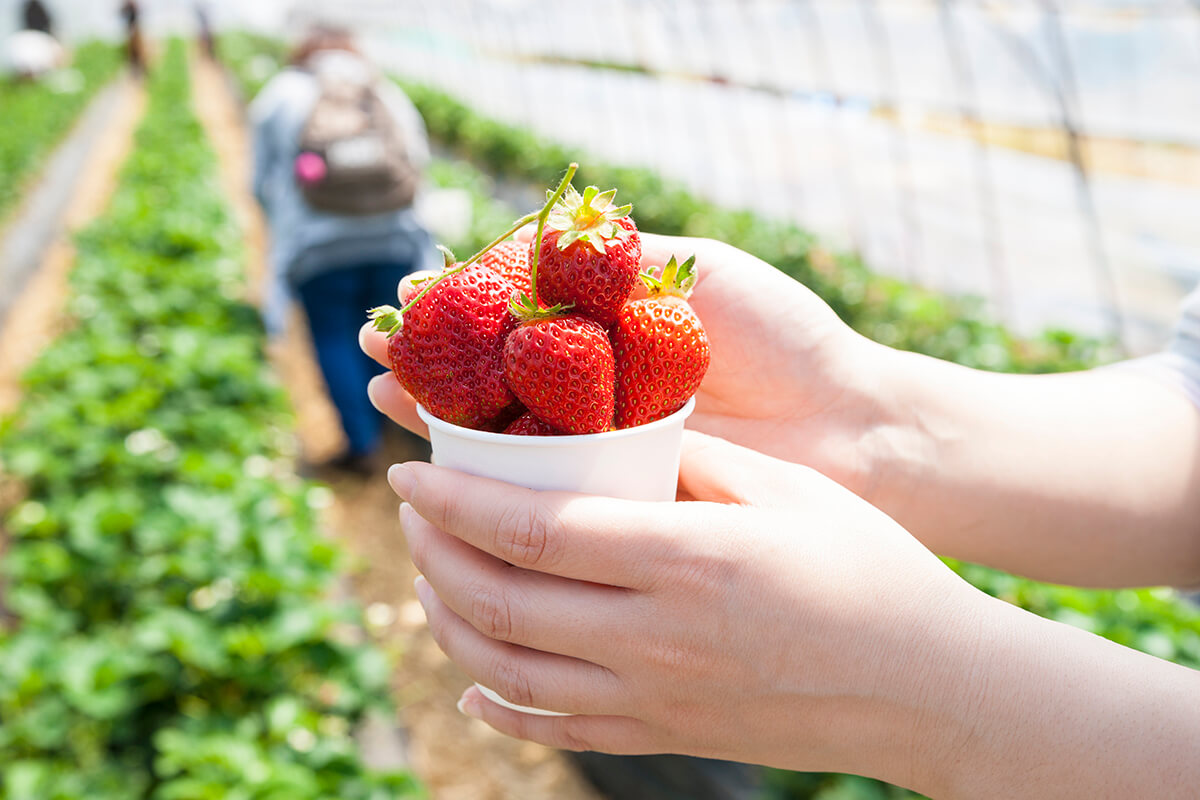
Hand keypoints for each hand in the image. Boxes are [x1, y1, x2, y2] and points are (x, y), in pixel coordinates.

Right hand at [360, 232, 891, 496]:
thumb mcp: (701, 272)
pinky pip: (539, 487)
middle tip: (374, 356)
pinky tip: (438, 464)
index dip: (456, 311)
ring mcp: (602, 447)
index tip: (404, 306)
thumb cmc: (785, 336)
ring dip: (437, 417)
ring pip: (500, 433)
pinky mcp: (617, 499)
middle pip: (491, 375)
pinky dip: (486, 476)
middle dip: (430, 365)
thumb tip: (527, 242)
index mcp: (610, 329)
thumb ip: (620, 258)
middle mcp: (595, 389)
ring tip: (382, 398)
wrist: (852, 424)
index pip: (509, 315)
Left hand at [388, 430, 986, 782]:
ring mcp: (654, 701)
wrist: (928, 685)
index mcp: (684, 559)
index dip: (454, 499)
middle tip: (415, 513)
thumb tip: (606, 432)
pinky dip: (500, 709)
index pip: (531, 530)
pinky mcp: (665, 737)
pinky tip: (475, 688)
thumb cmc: (868, 567)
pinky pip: (556, 733)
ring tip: (433, 578)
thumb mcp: (782, 487)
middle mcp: (654, 639)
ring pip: (508, 675)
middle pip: (499, 603)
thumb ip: (685, 460)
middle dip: (435, 553)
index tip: (407, 470)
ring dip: (449, 623)